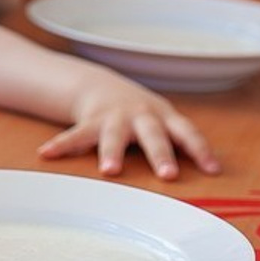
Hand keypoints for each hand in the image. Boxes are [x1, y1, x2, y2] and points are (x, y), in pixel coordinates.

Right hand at [36, 75, 220, 180]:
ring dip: (112, 152)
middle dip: (160, 154)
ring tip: (110, 171)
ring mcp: (114, 118)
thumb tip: (213, 174)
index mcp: (163, 117)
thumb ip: (179, 144)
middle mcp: (140, 116)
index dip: (200, 149)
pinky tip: (47, 154)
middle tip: (167, 175)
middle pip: (153, 134)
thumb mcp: (162, 121)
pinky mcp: (90, 121)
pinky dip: (62, 145)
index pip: (187, 132)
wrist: (100, 86)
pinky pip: (75, 135)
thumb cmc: (141, 114)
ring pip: (114, 135)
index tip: (212, 170)